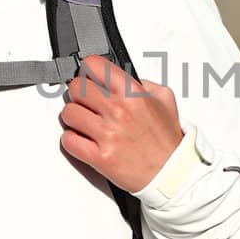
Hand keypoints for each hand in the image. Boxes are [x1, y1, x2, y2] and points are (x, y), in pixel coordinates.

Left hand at [59, 55, 182, 192]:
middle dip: (79, 94)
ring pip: (69, 113)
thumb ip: (144, 84)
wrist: (170, 172)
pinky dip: (72, 139)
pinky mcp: (99, 157)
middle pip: (76, 88)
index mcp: (133, 94)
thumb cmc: (166, 141)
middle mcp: (118, 111)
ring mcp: (107, 134)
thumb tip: (124, 77)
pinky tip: (83, 139)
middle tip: (85, 101)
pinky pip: (69, 140)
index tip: (88, 75)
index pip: (95, 66)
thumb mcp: (165, 100)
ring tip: (85, 122)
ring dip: (74, 117)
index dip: (88, 70)